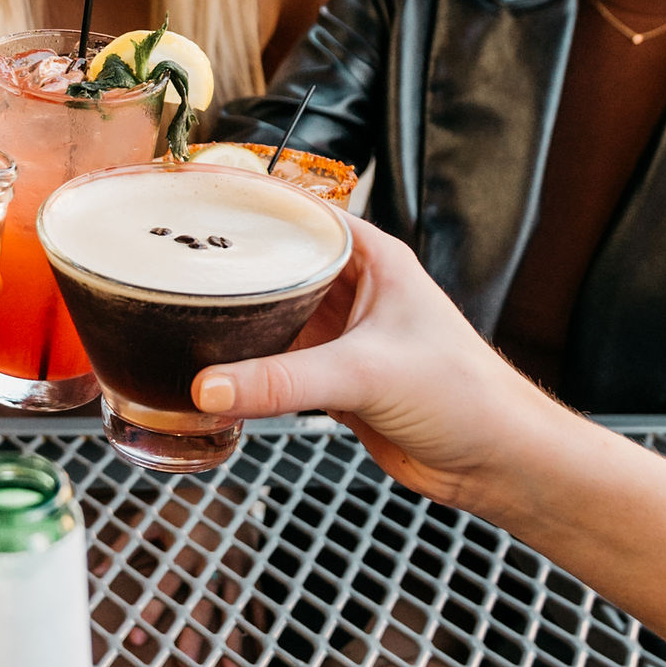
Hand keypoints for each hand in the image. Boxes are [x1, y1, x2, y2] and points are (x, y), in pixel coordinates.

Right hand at [189, 217, 550, 505]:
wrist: (495, 461)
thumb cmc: (467, 394)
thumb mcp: (368, 373)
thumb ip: (284, 381)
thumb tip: (210, 387)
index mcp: (372, 258)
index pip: (299, 214)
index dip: (248, 208)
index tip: (193, 205)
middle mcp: (354, 291)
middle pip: (276, 268)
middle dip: (230, 272)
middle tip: (170, 272)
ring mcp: (342, 337)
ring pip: (273, 321)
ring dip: (236, 329)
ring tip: (179, 323)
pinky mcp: (335, 383)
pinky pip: (278, 369)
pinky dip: (249, 375)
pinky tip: (215, 378)